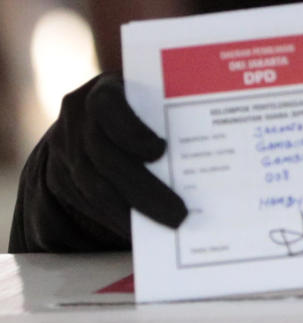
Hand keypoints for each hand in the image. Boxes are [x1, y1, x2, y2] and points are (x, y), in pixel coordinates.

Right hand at [43, 73, 186, 240]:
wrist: (86, 120)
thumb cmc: (138, 108)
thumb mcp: (148, 99)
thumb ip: (167, 114)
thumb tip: (219, 144)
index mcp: (104, 91)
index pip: (108, 108)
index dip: (132, 132)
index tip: (160, 150)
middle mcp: (78, 119)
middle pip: (106, 159)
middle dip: (144, 190)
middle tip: (179, 214)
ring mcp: (67, 150)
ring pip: (96, 189)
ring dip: (132, 213)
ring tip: (168, 227)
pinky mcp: (61, 178)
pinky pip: (90, 204)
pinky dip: (118, 219)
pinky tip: (145, 230)